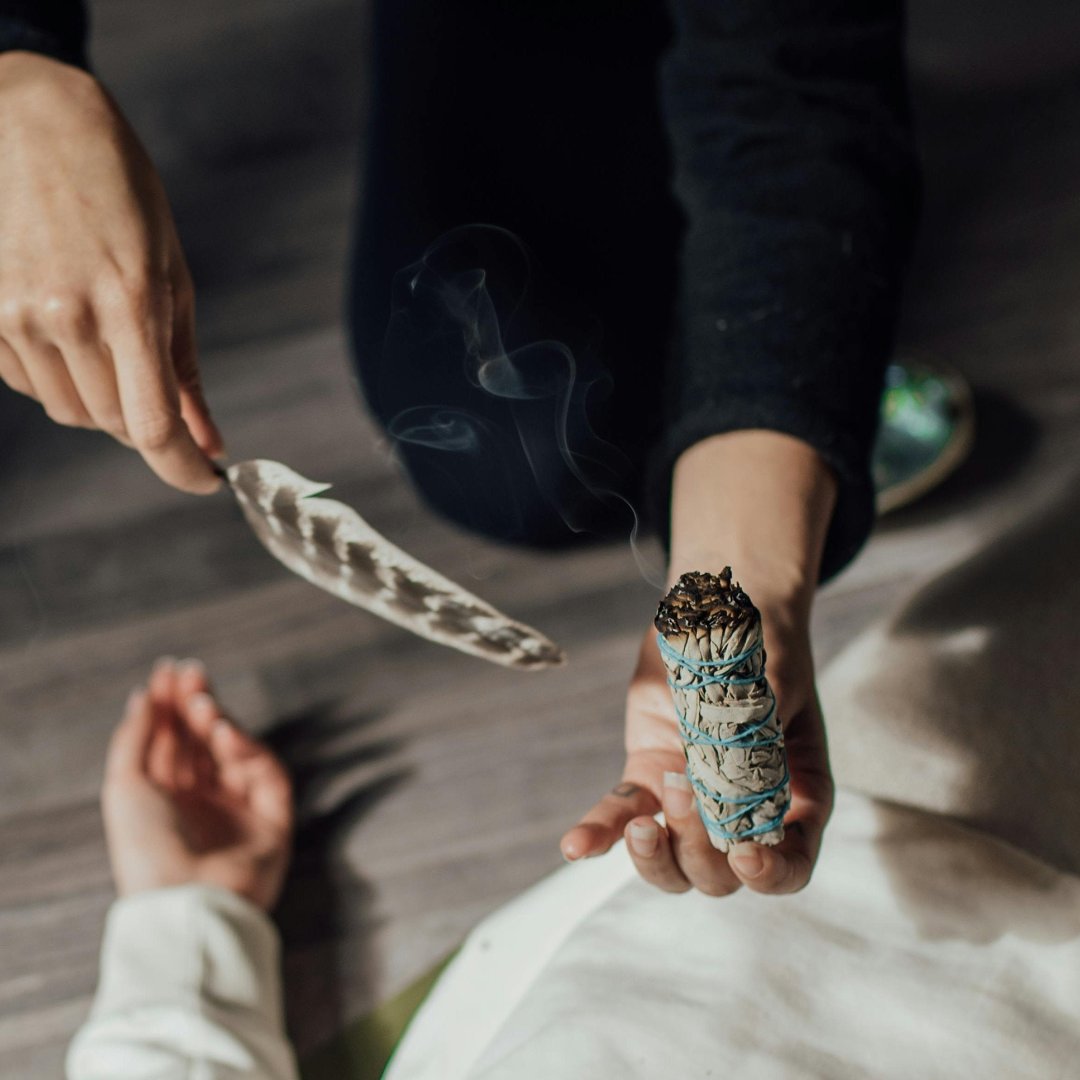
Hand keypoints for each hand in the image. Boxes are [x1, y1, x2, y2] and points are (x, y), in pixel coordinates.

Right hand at [0, 52, 221, 492]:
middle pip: (113, 425)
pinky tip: (63, 326)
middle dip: (145, 421)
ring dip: (100, 399)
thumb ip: (185, 367)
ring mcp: (12, 315)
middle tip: (154, 383)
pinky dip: (56, 375)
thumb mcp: (171, 274)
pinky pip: (26, 382)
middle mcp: (65, 317)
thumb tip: (210, 440)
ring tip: (106, 339)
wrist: (28, 118)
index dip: (182, 468)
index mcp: (128, 304)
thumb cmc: (119, 191)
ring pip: (69, 410)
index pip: (153, 425)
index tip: (204, 479)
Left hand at [102, 659, 292, 910]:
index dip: (172, 706)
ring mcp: (239, 809)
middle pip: (203, 742)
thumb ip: (135, 735)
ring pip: (236, 751)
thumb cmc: (146, 849)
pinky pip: (266, 772)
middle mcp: (203, 803)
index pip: (172, 742)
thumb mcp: (124, 786)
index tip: (170, 670)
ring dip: (219, 722)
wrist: (185, 899)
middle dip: (197, 705)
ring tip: (203, 705)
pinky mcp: (273, 817)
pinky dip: (247, 748)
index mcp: (166, 801)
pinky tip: (225, 733)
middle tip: (193, 674)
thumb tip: (144, 695)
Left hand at [561, 616, 832, 895]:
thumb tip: (722, 784)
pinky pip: (623, 813)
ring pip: (671, 861)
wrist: (723, 613)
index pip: (790, 864)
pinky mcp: (649, 775)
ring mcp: (691, 797)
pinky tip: (575, 846)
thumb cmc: (765, 648)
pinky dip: (600, 831)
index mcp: (794, 797)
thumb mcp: (776, 687)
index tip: (745, 855)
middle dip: (699, 850)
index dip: (771, 875)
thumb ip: (757, 735)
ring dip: (653, 856)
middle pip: (720, 874)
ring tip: (641, 826)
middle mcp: (742, 809)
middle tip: (684, 793)